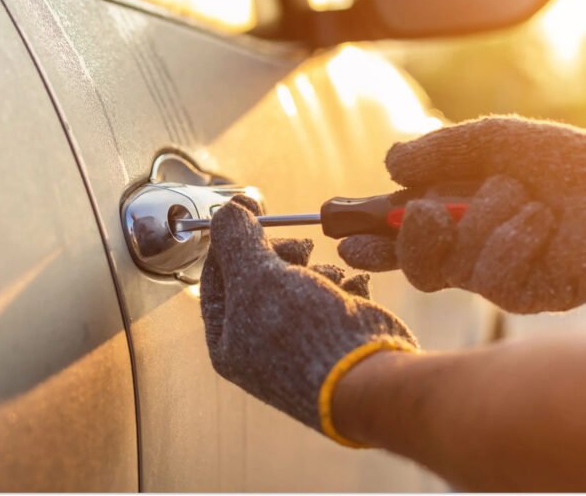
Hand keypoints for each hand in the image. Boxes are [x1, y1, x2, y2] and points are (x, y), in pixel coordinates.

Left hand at [200, 196, 417, 445]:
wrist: (368, 375)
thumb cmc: (303, 333)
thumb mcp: (256, 276)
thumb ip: (236, 239)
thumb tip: (226, 210)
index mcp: (228, 341)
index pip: (217, 276)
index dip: (233, 239)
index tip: (251, 210)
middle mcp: (260, 346)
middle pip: (261, 277)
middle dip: (283, 255)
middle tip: (300, 246)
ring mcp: (301, 342)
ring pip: (300, 283)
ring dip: (317, 270)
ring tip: (331, 279)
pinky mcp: (336, 337)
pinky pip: (334, 297)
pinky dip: (345, 287)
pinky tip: (353, 289)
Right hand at [338, 116, 585, 312]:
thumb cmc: (563, 161)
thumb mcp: (493, 141)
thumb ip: (440, 149)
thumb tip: (389, 165)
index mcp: (456, 214)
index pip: (399, 233)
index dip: (366, 234)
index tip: (337, 226)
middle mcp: (470, 250)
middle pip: (413, 265)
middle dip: (401, 240)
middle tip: (416, 212)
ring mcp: (496, 277)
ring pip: (451, 264)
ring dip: (485, 217)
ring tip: (524, 195)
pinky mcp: (525, 296)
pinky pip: (493, 274)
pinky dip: (514, 237)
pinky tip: (541, 221)